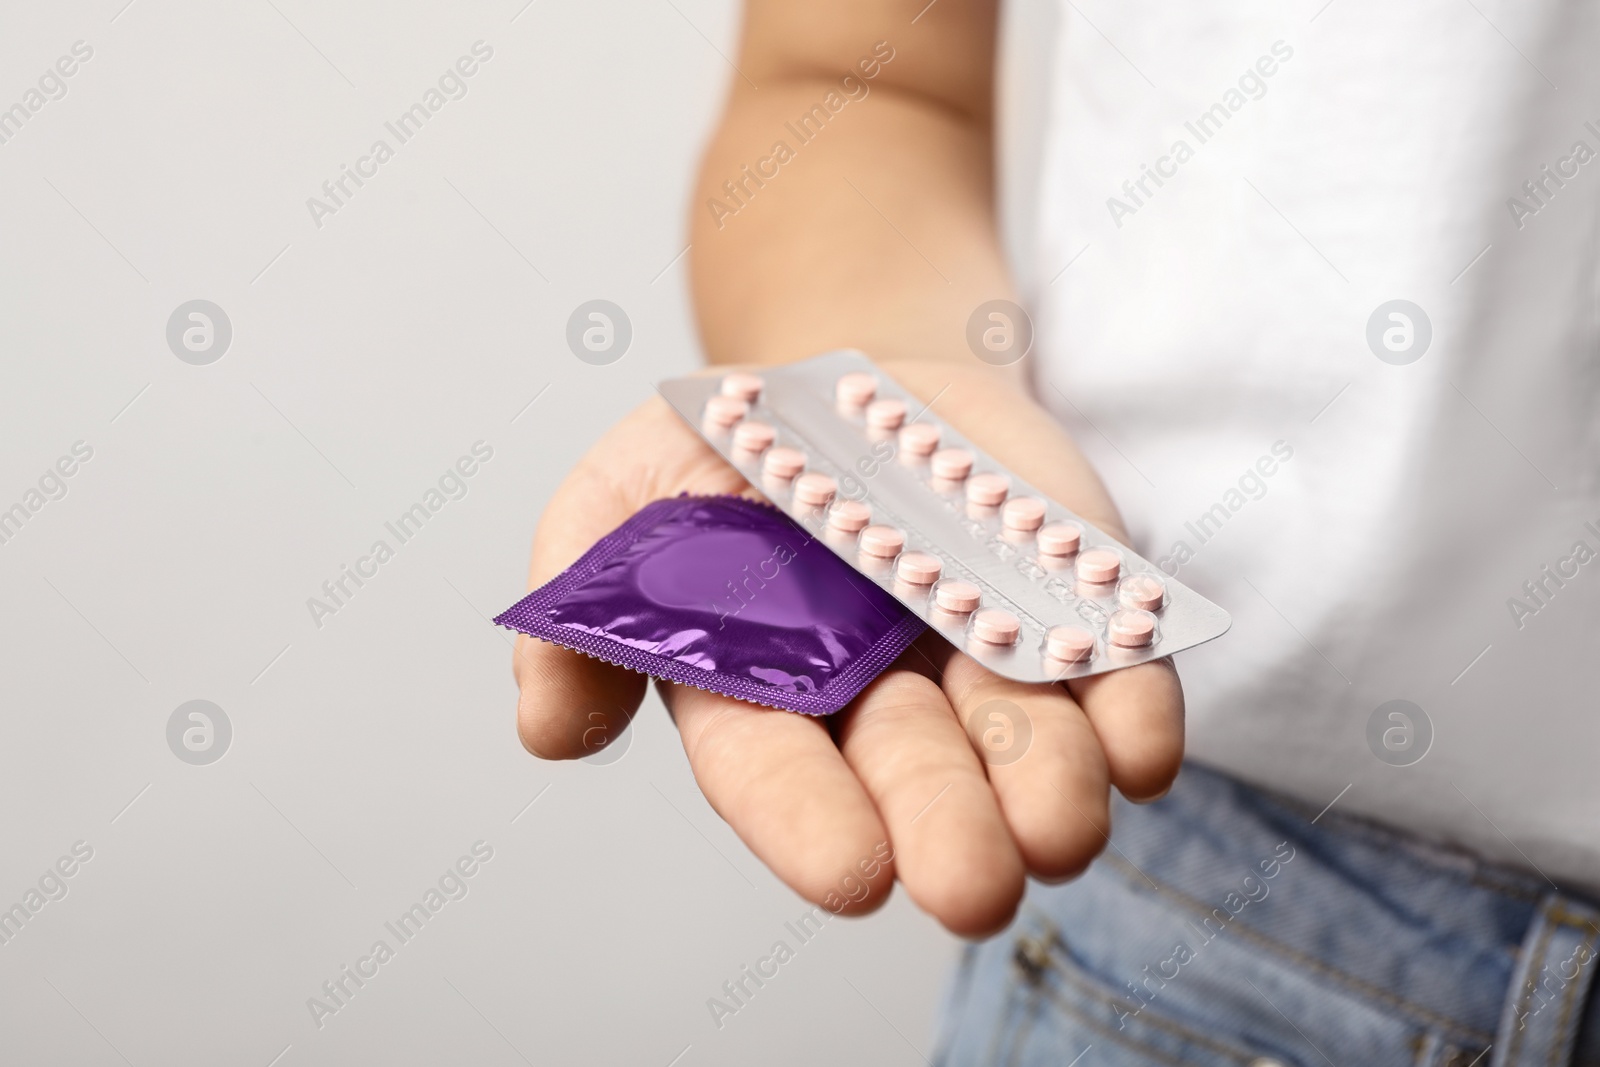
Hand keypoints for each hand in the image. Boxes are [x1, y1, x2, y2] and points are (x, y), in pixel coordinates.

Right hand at [512, 360, 1183, 936]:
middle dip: (944, 829)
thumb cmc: (738, 444)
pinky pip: (1112, 674)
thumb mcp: (627, 488)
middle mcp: (878, 700)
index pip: (774, 769)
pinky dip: (1132, 713)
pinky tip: (1140, 750)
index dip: (808, 822)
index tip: (854, 873)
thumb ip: (579, 598)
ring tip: (1063, 827)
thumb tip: (546, 729)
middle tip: (974, 887)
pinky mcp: (1071, 612)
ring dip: (1049, 788)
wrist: (864, 377)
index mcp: (762, 690)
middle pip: (912, 774)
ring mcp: (982, 660)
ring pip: (1023, 744)